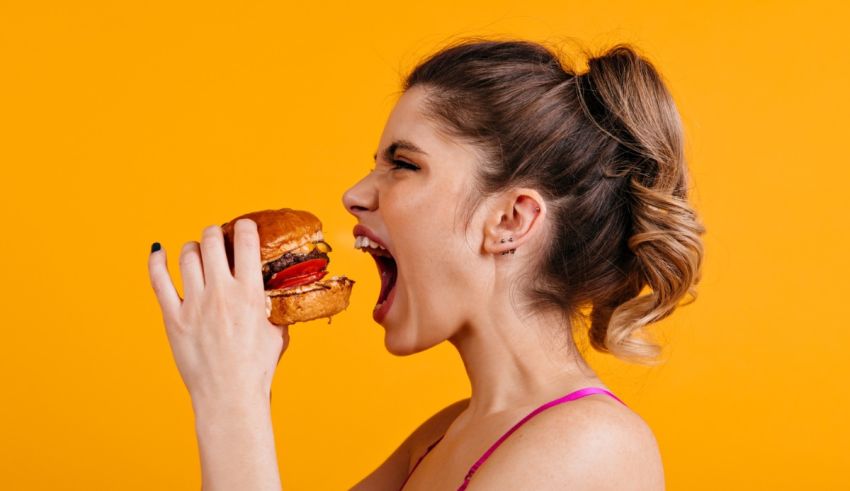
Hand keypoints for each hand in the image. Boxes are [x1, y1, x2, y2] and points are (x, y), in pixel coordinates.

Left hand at [148, 218, 288, 403]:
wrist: (230, 396)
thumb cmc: (257, 368)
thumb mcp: (277, 331)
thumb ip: (275, 306)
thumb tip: (279, 292)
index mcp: (249, 292)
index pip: (246, 241)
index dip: (244, 226)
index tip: (244, 227)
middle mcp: (221, 293)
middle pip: (212, 241)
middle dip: (216, 233)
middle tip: (218, 238)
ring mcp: (194, 304)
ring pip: (187, 256)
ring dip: (194, 248)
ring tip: (197, 251)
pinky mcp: (173, 318)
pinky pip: (159, 280)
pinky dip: (157, 262)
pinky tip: (158, 251)